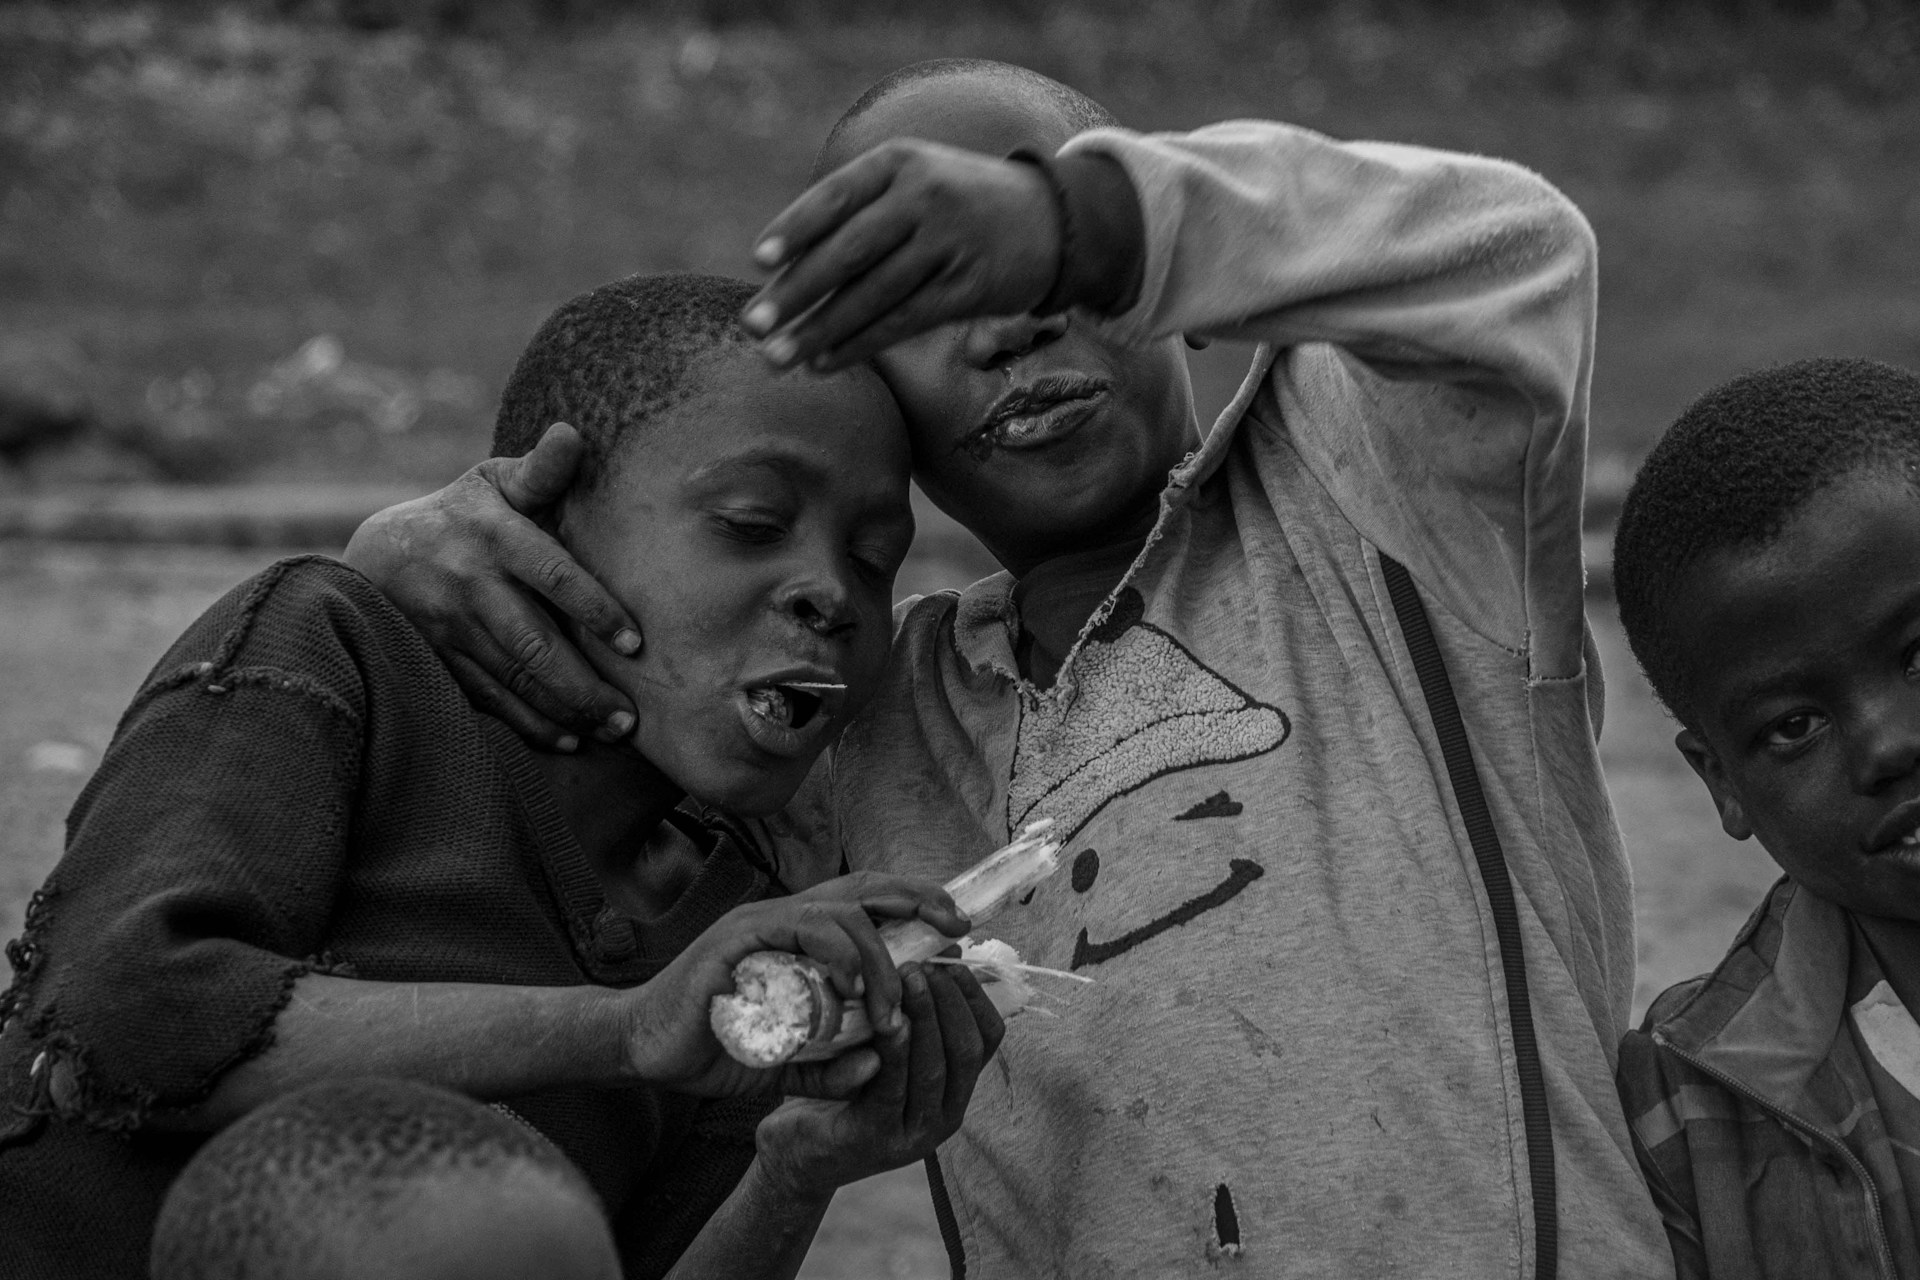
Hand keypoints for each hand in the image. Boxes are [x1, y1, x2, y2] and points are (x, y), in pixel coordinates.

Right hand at [341, 423, 639, 749]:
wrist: (379, 553)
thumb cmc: (464, 513)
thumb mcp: (495, 482)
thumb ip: (542, 471)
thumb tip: (573, 435)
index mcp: (494, 534)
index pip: (553, 575)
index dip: (595, 610)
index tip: (635, 643)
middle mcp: (470, 583)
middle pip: (534, 643)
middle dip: (584, 685)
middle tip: (630, 717)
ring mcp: (449, 627)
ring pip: (514, 678)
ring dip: (565, 710)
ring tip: (611, 731)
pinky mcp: (438, 659)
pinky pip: (487, 698)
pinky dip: (527, 723)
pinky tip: (565, 738)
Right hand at [623, 873, 971, 1098]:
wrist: (644, 1050)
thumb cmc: (714, 1047)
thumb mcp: (787, 1062)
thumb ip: (829, 1063)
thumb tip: (878, 1065)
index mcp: (801, 934)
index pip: (869, 901)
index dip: (917, 904)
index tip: (959, 928)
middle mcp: (785, 917)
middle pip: (865, 888)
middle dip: (918, 900)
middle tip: (955, 929)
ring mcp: (761, 923)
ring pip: (840, 913)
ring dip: (878, 958)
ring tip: (891, 1005)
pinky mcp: (738, 938)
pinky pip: (799, 932)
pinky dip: (835, 956)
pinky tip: (852, 991)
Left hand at [742, 139, 1060, 371]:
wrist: (1051, 218)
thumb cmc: (955, 203)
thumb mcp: (910, 182)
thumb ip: (855, 215)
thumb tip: (781, 274)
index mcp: (898, 162)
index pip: (835, 196)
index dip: (795, 228)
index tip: (757, 260)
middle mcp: (924, 197)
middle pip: (849, 250)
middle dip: (796, 291)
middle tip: (752, 325)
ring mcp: (949, 242)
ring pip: (873, 293)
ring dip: (820, 330)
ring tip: (777, 358)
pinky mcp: (969, 286)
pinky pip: (904, 320)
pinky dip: (860, 343)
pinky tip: (824, 362)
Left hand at [753, 959, 1004, 1197]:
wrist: (796, 1153)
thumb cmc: (844, 1087)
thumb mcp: (886, 1050)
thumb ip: (913, 1016)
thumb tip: (937, 951)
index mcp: (954, 1091)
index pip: (987, 1039)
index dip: (975, 996)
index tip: (953, 959)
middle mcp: (943, 1116)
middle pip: (966, 1051)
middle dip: (950, 1001)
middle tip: (925, 963)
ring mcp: (913, 1133)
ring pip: (935, 1069)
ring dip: (926, 1017)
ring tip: (909, 975)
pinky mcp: (876, 1138)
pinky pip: (894, 1088)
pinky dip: (897, 1051)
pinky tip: (891, 1019)